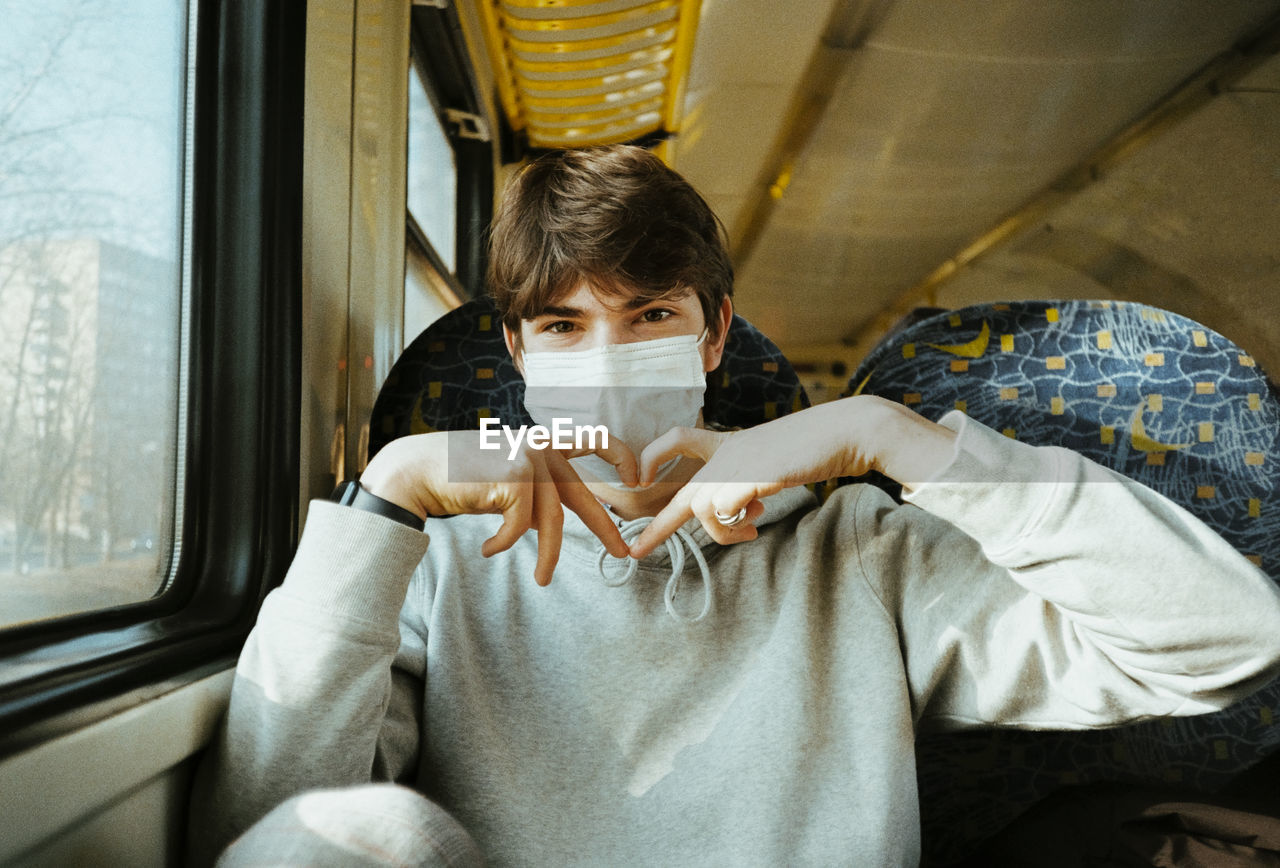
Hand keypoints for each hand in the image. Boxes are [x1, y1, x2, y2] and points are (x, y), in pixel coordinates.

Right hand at [360, 430, 632, 586]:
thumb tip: (550, 527)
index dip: (620, 457)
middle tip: (623, 554)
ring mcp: (528, 460)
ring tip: (543, 581)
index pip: (595, 441)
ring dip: (548, 556)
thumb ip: (534, 495)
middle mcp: (540, 446)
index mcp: (543, 442)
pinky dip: (505, 543)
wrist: (418, 471)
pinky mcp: (514, 478)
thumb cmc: (459, 478)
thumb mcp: (506, 482)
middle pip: (583, 494)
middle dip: (606, 527)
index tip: (636, 481)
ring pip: (551, 521)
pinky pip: (521, 527)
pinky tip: (488, 548)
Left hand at [628, 397, 956, 557]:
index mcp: (728, 443)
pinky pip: (722, 515)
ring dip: (724, 533)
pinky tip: (756, 522)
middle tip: (635, 552)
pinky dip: (735, 528)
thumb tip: (742, 516)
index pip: (679, 440)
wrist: (845, 432)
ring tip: (751, 531)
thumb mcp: (772, 461)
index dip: (654, 456)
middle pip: (681, 494)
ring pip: (703, 512)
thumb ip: (749, 483)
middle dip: (657, 528)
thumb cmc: (817, 446)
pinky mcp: (747, 477)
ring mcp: (734, 465)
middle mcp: (725, 453)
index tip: (640, 477)